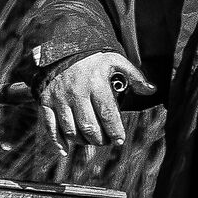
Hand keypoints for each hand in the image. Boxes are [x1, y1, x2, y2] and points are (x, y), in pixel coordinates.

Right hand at [38, 51, 154, 161]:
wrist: (62, 47)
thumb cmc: (93, 58)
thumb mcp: (116, 61)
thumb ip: (135, 76)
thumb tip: (152, 90)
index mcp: (96, 83)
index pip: (107, 114)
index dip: (115, 131)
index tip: (119, 140)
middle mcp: (76, 92)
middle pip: (89, 126)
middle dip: (100, 139)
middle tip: (106, 141)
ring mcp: (59, 97)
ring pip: (70, 129)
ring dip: (82, 140)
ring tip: (91, 140)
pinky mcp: (46, 100)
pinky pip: (49, 126)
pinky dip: (57, 141)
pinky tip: (65, 151)